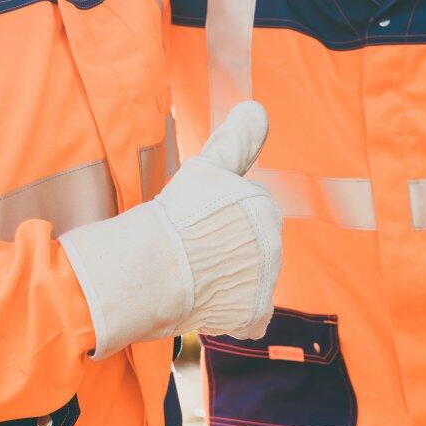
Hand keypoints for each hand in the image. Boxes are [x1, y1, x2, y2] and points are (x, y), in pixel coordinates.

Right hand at [58, 102, 283, 356]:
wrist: (152, 269)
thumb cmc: (174, 216)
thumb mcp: (206, 167)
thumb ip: (238, 140)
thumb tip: (257, 107)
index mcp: (264, 208)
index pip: (244, 215)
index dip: (214, 221)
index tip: (193, 225)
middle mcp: (273, 245)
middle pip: (247, 249)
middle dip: (223, 251)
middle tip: (189, 252)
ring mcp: (265, 282)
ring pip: (245, 281)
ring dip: (224, 281)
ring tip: (191, 276)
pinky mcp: (253, 314)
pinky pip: (248, 318)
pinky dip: (229, 315)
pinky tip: (206, 304)